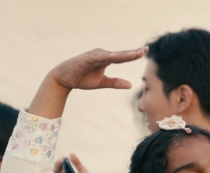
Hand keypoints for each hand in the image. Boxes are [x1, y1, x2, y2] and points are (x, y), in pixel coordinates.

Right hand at [28, 47, 147, 118]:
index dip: (134, 55)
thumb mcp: (102, 82)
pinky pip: (99, 57)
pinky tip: (116, 56)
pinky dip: (108, 56)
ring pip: (112, 55)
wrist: (64, 80)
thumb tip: (130, 85)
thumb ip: (115, 83)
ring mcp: (94, 55)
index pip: (123, 57)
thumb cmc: (82, 79)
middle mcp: (102, 54)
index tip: (145, 52)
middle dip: (133, 52)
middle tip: (145, 50)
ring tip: (135, 54)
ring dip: (123, 54)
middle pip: (120, 54)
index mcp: (106, 59)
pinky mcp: (87, 58)